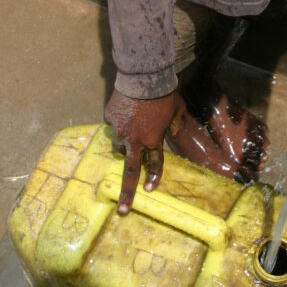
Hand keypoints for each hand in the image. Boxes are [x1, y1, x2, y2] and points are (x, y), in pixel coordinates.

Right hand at [104, 87, 179, 213]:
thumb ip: (175, 123)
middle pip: (129, 172)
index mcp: (153, 140)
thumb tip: (175, 129)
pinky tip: (124, 109)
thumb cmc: (164, 93)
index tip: (149, 189)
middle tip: (123, 209)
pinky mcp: (110, 117)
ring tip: (128, 133)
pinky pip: (113, 124)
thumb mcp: (177, 110)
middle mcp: (135, 140)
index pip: (153, 164)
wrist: (144, 77)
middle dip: (127, 193)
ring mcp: (120, 130)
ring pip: (118, 145)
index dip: (152, 177)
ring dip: (123, 145)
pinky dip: (118, 121)